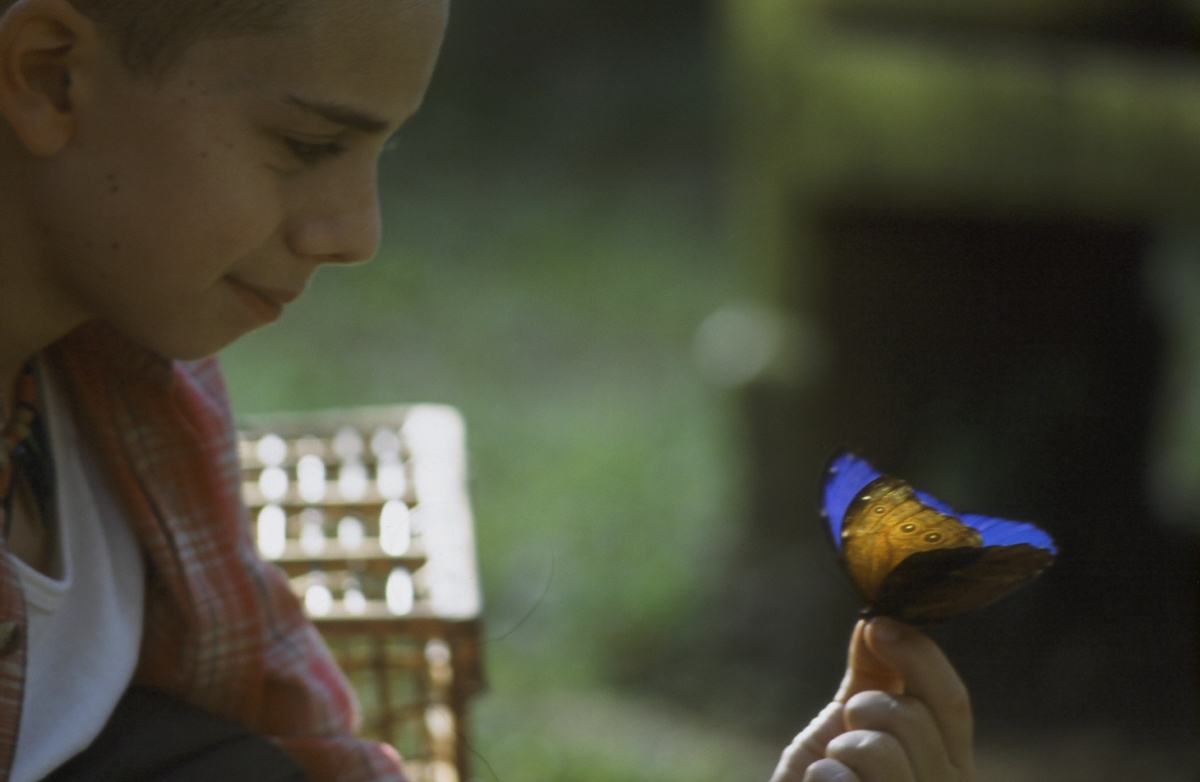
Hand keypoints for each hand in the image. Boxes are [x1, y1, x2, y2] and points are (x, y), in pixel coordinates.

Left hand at [770, 617, 973, 781]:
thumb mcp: (847, 725)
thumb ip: (871, 679)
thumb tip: (877, 621)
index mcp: (949, 766)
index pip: (953, 702)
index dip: (919, 656)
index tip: (878, 626)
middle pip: (913, 718)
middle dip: (865, 710)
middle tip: (845, 732)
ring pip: (881, 751)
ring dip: (840, 751)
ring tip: (834, 773)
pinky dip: (821, 780)